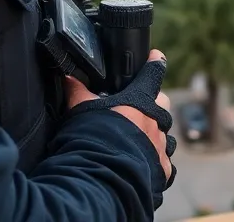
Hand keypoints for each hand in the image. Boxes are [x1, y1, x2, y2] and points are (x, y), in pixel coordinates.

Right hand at [64, 49, 173, 181]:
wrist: (100, 176)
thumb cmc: (92, 138)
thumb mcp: (81, 109)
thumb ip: (77, 91)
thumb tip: (67, 78)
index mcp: (139, 101)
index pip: (152, 74)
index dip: (155, 63)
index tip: (157, 57)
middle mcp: (155, 121)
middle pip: (162, 104)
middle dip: (155, 103)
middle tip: (139, 108)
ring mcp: (160, 146)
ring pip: (166, 135)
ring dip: (155, 134)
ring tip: (139, 140)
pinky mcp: (162, 170)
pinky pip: (164, 163)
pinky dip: (156, 162)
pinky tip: (144, 164)